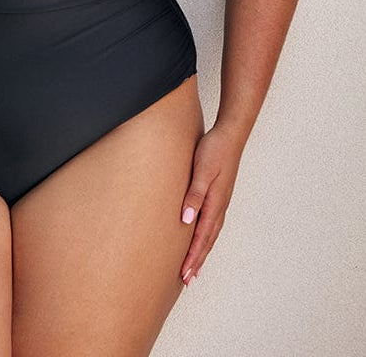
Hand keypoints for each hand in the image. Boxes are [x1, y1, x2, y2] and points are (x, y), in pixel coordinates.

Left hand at [179, 121, 245, 285]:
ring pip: (211, 234)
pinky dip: (206, 237)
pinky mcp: (219, 195)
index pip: (202, 237)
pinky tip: (200, 238)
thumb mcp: (202, 170)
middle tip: (187, 280)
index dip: (193, 257)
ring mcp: (221, 201)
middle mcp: (220, 206)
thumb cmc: (214, 150)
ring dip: (202, 252)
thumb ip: (194, 195)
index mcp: (215, 203)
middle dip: (197, 261)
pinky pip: (212, 223)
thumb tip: (186, 221)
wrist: (230, 135)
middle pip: (208, 241)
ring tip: (193, 267)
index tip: (185, 274)